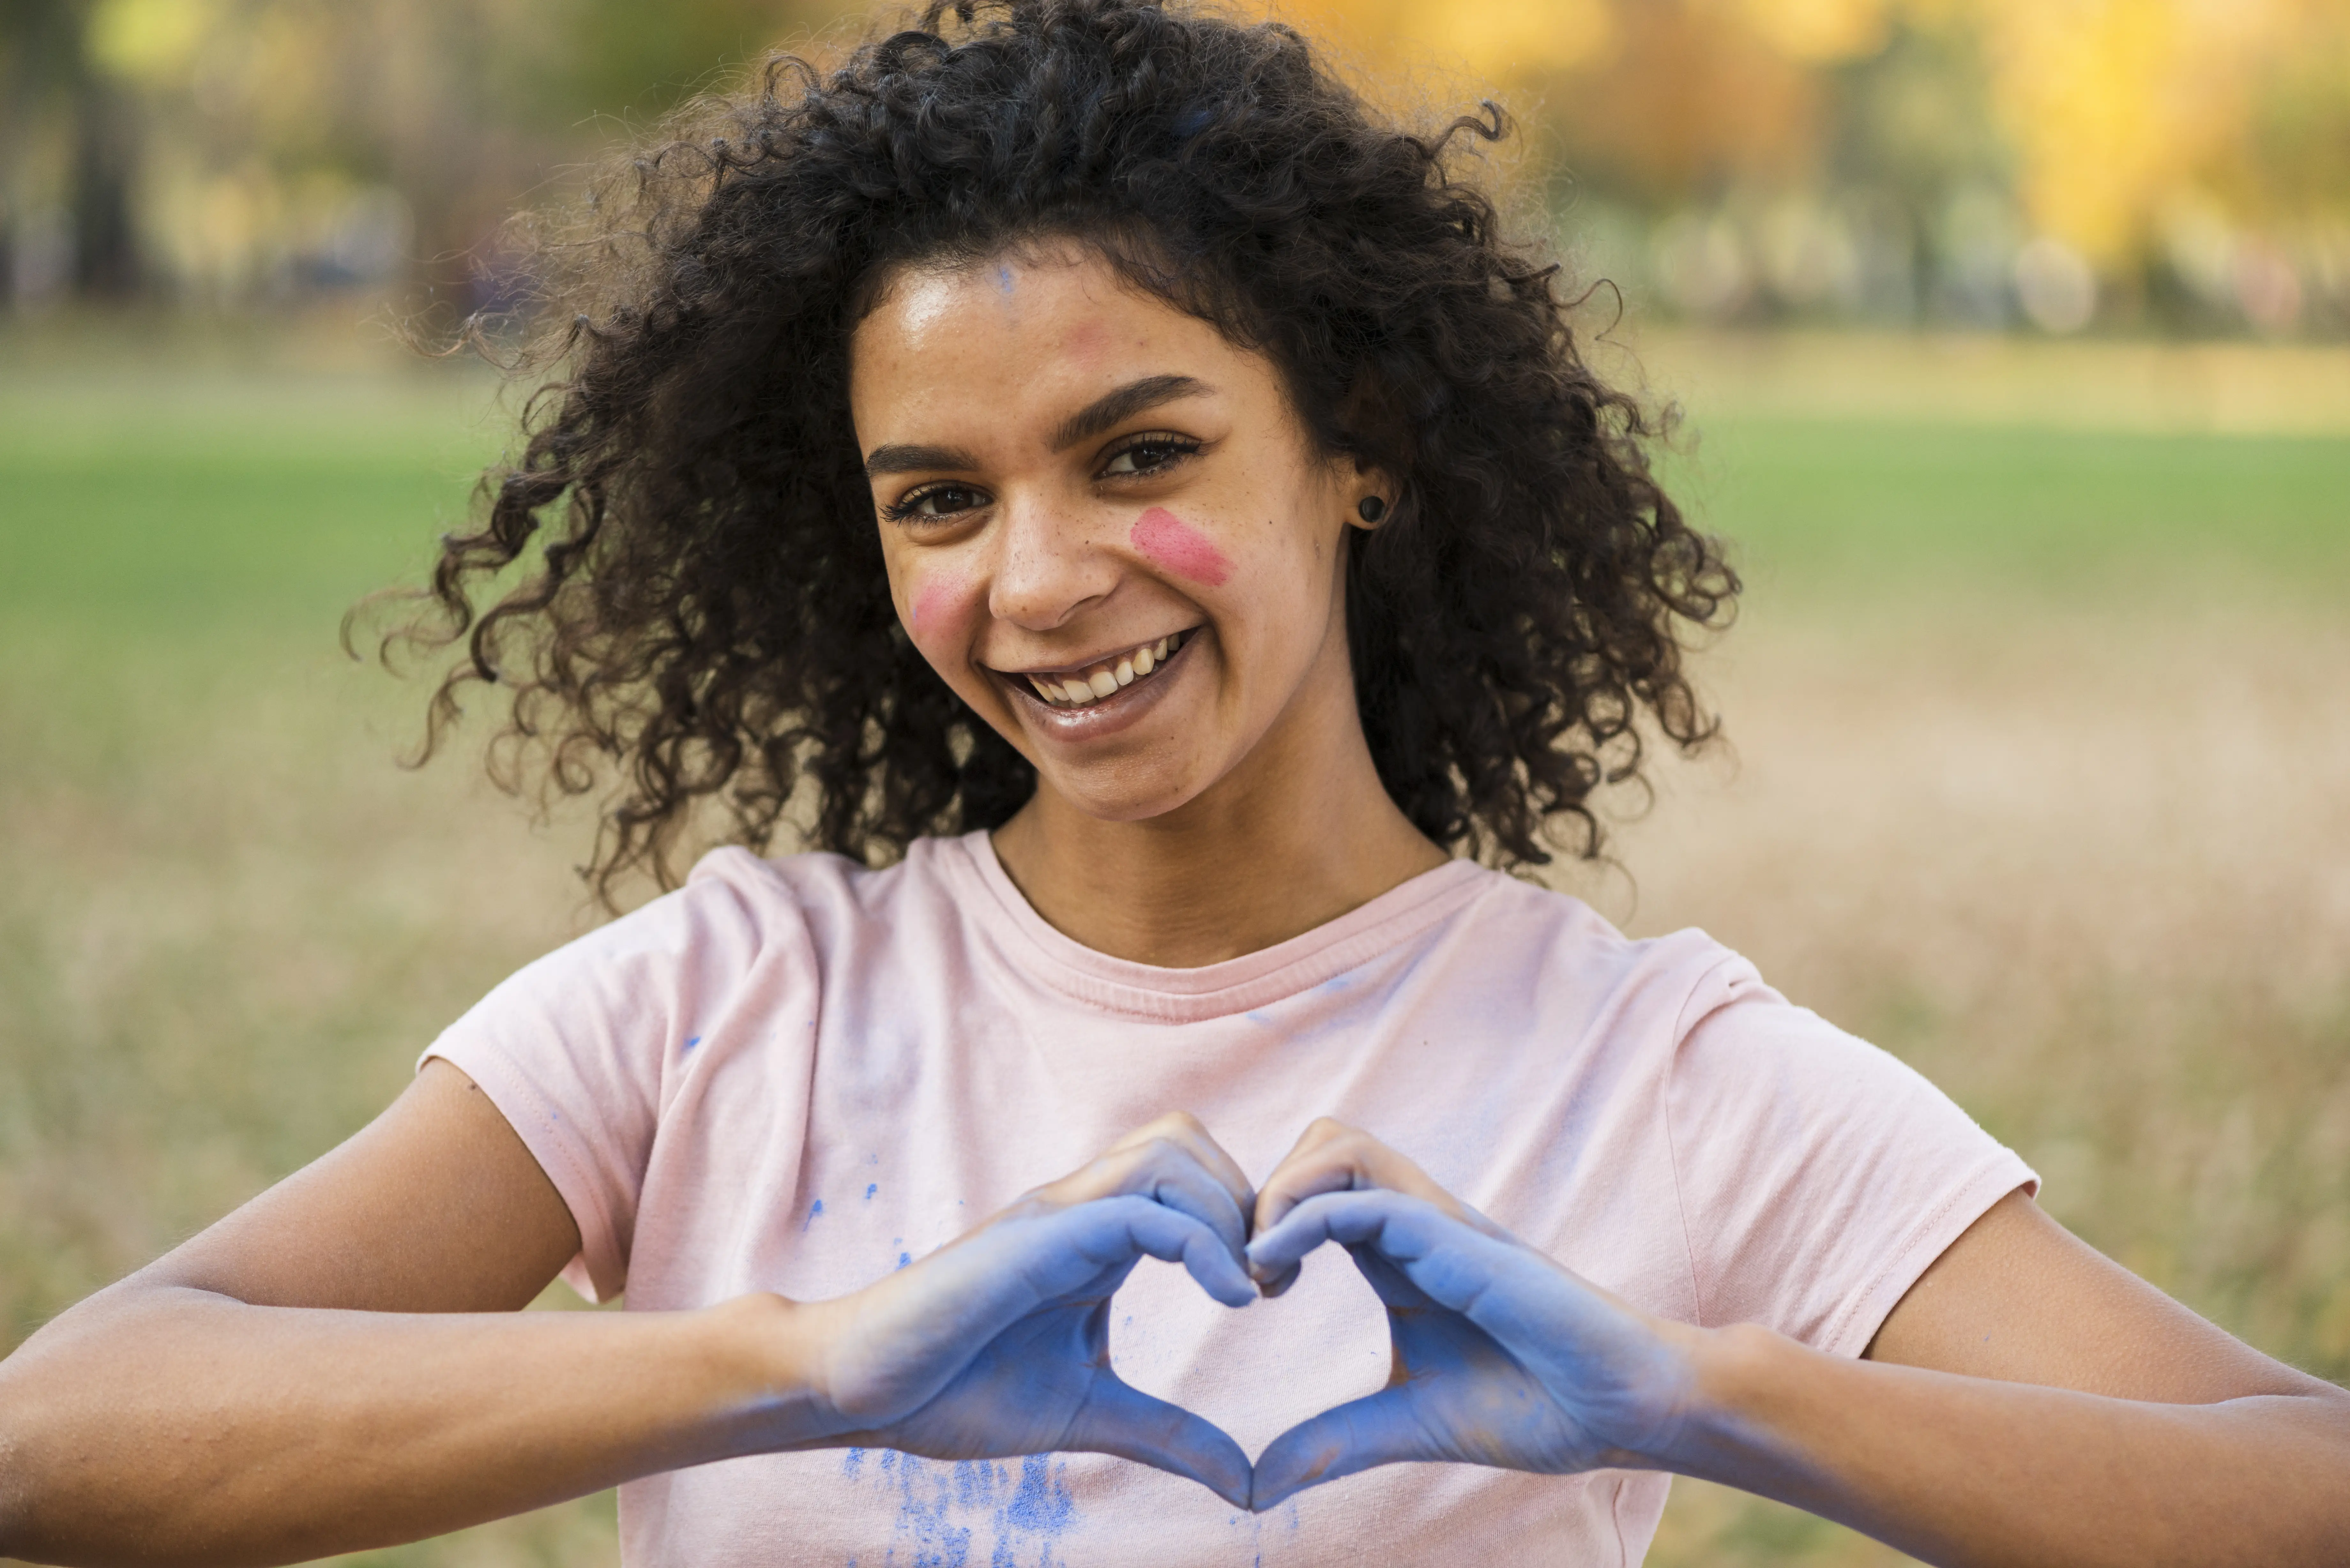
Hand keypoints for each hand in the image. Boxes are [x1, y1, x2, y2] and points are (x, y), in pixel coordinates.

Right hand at [792, 1113, 1258, 1505]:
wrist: (860, 1388)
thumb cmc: (955, 1392)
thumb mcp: (1090, 1415)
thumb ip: (1169, 1435)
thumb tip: (1247, 1482)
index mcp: (1093, 1236)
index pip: (1188, 1175)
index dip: (1244, 1218)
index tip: (1270, 1290)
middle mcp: (1078, 1207)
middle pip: (1188, 1141)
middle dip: (1248, 1198)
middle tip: (1270, 1279)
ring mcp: (1055, 1213)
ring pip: (1170, 1152)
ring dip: (1228, 1209)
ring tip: (1248, 1286)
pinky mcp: (1038, 1235)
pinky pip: (1140, 1207)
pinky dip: (1201, 1241)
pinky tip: (1228, 1296)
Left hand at [1243, 1120, 1696, 1510]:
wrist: (1620, 1412)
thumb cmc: (1533, 1408)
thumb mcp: (1404, 1424)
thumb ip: (1331, 1443)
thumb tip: (1252, 1486)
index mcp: (1400, 1255)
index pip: (1316, 1191)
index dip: (1265, 1222)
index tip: (1250, 1291)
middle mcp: (1414, 1225)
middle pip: (1319, 1143)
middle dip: (1263, 1190)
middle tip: (1252, 1270)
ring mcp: (1437, 1226)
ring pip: (1339, 1144)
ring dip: (1280, 1193)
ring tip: (1262, 1265)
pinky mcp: (1458, 1241)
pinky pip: (1365, 1199)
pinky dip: (1303, 1219)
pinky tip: (1273, 1270)